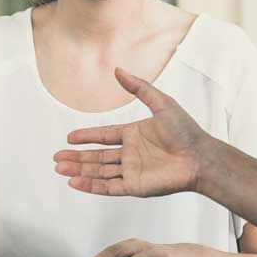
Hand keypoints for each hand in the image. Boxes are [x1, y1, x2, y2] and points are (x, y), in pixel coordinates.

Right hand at [53, 68, 214, 196]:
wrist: (200, 156)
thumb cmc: (186, 130)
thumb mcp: (161, 102)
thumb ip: (139, 88)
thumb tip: (118, 69)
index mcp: (134, 134)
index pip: (104, 136)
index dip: (86, 137)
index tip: (70, 137)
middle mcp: (131, 154)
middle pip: (97, 156)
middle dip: (76, 157)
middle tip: (56, 157)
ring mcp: (132, 171)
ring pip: (99, 171)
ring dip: (79, 170)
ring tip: (59, 167)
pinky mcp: (135, 186)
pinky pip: (108, 186)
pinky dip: (91, 185)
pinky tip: (74, 181)